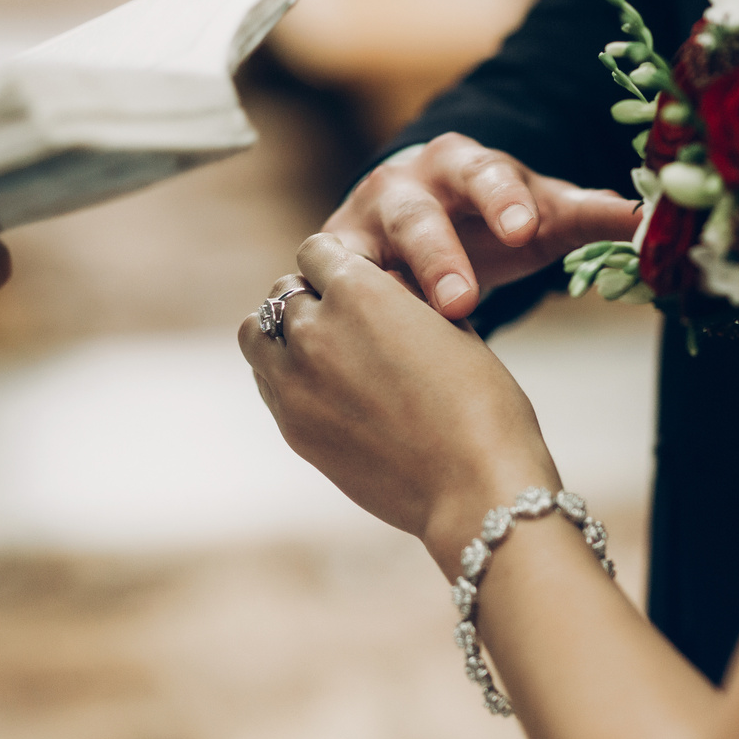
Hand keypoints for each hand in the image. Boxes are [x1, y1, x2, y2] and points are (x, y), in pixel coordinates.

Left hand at [240, 234, 557, 556]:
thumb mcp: (451, 327)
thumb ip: (403, 298)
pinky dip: (283, 375)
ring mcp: (294, 382)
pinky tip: (322, 389)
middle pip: (283, 291)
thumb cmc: (482, 404)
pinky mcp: (292, 427)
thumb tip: (380, 285)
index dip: (338, 263)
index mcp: (357, 289)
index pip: (316, 251)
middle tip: (343, 320)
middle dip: (310, 298)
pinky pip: (267, 382)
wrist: (473, 487)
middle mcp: (314, 328)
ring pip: (256, 334)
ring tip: (318, 350)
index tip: (355, 280)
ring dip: (280, 332)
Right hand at [325, 134, 640, 319]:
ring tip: (393, 336)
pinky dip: (332, 308)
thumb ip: (592, 215)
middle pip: (418, 215)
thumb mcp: (542, 214)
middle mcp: (406, 185)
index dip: (503, 201)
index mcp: (466, 164)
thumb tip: (649, 219)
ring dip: (379, 290)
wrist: (424, 217)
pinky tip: (341, 343)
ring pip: (360, 250)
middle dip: (438, 257)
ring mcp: (361, 223)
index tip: (525, 230)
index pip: (486, 174)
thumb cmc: (492, 219)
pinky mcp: (331, 261)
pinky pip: (325, 284)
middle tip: (460, 301)